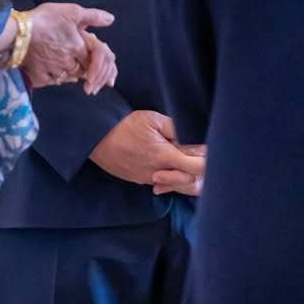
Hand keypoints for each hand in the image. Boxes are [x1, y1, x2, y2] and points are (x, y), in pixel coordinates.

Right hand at [24, 3, 113, 90]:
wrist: (17, 31)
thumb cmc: (45, 19)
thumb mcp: (71, 11)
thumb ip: (92, 16)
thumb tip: (111, 19)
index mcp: (77, 47)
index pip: (93, 60)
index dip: (94, 61)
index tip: (91, 60)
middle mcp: (67, 61)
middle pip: (81, 71)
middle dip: (83, 69)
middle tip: (80, 66)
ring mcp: (53, 70)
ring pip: (67, 78)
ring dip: (70, 74)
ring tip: (68, 69)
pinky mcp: (39, 75)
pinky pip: (51, 82)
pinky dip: (54, 79)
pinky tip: (53, 74)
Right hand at [89, 111, 205, 192]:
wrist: (97, 137)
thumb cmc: (126, 125)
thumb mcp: (154, 120)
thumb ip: (178, 130)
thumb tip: (199, 140)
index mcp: (165, 156)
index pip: (198, 168)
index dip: (206, 160)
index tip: (206, 150)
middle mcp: (158, 173)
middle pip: (190, 180)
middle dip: (196, 169)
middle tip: (193, 152)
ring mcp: (147, 179)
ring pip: (175, 184)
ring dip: (181, 172)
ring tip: (177, 155)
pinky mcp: (139, 180)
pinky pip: (160, 183)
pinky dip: (167, 175)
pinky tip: (163, 162)